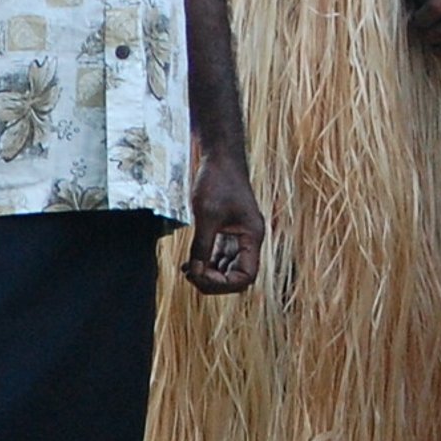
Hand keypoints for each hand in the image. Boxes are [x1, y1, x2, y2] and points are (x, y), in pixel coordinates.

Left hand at [184, 153, 264, 295]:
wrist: (220, 156)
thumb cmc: (218, 181)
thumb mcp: (207, 216)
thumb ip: (202, 247)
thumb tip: (195, 272)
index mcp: (252, 236)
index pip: (245, 277)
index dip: (222, 283)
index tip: (200, 274)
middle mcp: (248, 239)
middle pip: (236, 276)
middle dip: (213, 281)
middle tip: (191, 274)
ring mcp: (238, 236)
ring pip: (226, 268)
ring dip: (208, 274)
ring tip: (188, 270)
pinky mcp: (227, 230)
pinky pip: (219, 256)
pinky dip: (206, 263)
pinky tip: (190, 263)